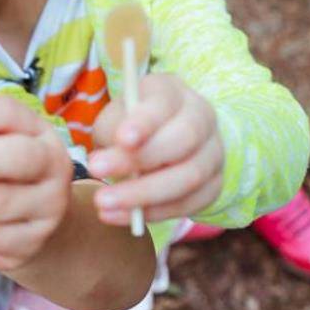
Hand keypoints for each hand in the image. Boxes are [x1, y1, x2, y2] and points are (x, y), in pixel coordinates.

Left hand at [87, 73, 223, 223]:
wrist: (166, 140)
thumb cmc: (131, 124)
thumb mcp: (117, 117)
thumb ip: (114, 131)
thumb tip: (106, 161)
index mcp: (175, 93)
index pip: (165, 103)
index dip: (144, 122)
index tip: (121, 139)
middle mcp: (202, 119)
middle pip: (182, 140)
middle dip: (138, 160)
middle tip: (96, 170)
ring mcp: (213, 154)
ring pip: (188, 177)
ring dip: (143, 194)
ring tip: (103, 203)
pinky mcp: (214, 186)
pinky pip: (189, 204)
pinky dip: (153, 213)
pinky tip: (119, 216)